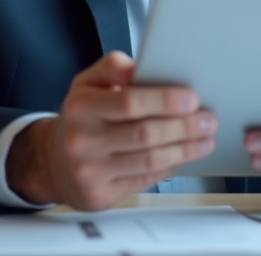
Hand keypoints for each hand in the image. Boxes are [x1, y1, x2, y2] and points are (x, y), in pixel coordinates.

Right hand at [5, 51, 216, 209]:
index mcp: (80, 106)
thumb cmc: (80, 117)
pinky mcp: (100, 195)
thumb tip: (147, 66)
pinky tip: (182, 156)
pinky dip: (169, 166)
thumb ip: (116, 68)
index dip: (165, 100)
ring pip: (150, 160)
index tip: (191, 98)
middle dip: (184, 127)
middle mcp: (82, 140)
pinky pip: (144, 179)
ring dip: (185, 149)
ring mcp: (90, 171)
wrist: (53, 161)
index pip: (130, 102)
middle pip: (145, 133)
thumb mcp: (88, 82)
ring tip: (204, 139)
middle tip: (208, 120)